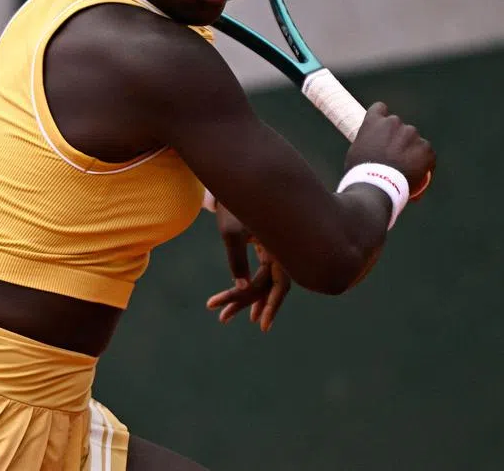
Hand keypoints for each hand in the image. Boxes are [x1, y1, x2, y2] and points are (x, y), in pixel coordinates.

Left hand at [206, 203, 291, 331]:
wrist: (233, 177)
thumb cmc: (232, 202)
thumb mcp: (231, 232)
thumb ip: (238, 260)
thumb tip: (243, 288)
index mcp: (279, 246)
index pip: (279, 285)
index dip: (271, 307)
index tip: (261, 325)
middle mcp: (280, 249)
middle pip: (269, 286)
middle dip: (247, 304)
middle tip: (222, 318)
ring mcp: (273, 247)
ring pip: (264, 280)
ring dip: (245, 297)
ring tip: (223, 314)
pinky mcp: (264, 244)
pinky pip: (261, 270)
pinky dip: (249, 284)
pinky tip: (237, 295)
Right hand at [346, 101, 434, 195]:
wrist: (376, 187)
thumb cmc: (361, 173)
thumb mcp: (356, 151)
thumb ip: (367, 142)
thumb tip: (371, 146)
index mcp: (374, 121)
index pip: (380, 108)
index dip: (381, 119)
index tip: (382, 130)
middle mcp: (394, 122)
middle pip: (398, 126)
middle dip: (397, 137)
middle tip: (393, 156)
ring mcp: (411, 134)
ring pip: (413, 139)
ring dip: (410, 148)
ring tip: (405, 168)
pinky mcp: (425, 148)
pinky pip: (426, 152)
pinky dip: (423, 160)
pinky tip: (417, 171)